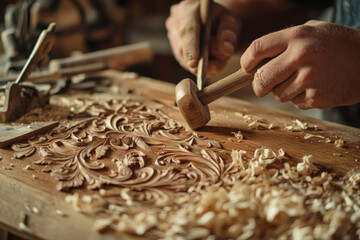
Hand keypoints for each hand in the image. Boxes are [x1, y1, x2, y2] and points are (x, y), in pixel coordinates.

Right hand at [166, 0, 240, 75]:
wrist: (213, 21)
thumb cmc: (221, 20)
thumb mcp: (230, 21)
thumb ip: (229, 33)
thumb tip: (225, 50)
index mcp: (187, 9)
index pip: (187, 31)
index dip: (190, 48)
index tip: (194, 63)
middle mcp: (175, 21)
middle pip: (182, 47)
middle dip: (200, 60)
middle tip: (220, 63)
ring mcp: (172, 35)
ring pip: (182, 57)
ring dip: (200, 64)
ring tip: (218, 60)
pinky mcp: (174, 47)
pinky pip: (184, 62)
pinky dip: (197, 66)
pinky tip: (209, 61)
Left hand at [240, 20, 359, 109]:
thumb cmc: (337, 44)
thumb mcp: (311, 31)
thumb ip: (284, 42)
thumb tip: (255, 61)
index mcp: (296, 36)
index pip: (257, 49)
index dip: (246, 62)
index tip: (245, 68)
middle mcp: (301, 56)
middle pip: (260, 79)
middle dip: (258, 85)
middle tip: (262, 85)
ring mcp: (310, 78)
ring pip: (277, 94)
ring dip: (284, 91)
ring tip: (304, 80)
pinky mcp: (317, 97)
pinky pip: (295, 103)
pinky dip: (300, 99)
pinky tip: (316, 87)